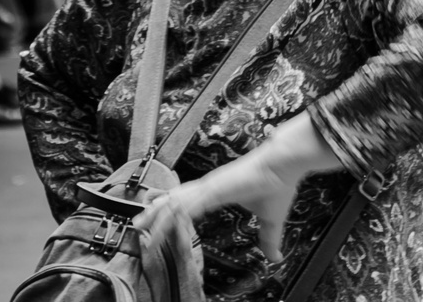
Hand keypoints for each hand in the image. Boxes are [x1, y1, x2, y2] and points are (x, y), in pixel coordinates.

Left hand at [135, 149, 301, 263]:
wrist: (284, 164)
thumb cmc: (278, 184)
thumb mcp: (270, 220)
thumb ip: (269, 240)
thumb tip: (276, 258)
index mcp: (218, 191)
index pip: (188, 202)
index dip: (172, 212)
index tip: (159, 223)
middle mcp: (209, 187)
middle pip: (175, 201)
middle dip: (155, 213)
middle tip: (138, 225)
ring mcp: (209, 186)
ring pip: (176, 202)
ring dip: (157, 216)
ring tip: (140, 226)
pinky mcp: (214, 188)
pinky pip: (188, 205)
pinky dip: (172, 215)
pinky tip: (161, 224)